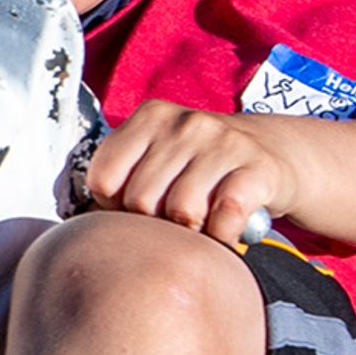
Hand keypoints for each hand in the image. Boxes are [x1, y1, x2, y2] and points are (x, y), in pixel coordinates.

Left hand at [79, 101, 297, 246]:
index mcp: (150, 117)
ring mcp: (224, 143)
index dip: (114, 207)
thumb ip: (121, 178)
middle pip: (141, 201)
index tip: (135, 209)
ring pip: (182, 212)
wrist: (277, 154)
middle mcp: (186, 122)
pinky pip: (224, 218)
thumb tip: (78, 228)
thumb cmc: (202, 168)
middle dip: (153, 225)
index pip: (103, 178)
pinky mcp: (258, 169)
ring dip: (190, 233)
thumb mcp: (159, 156)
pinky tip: (225, 232)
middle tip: (172, 223)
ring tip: (200, 226)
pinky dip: (222, 237)